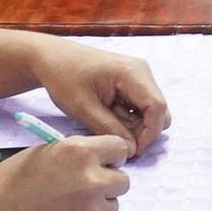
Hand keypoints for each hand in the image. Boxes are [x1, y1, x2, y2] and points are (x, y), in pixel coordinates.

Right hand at [0, 135, 131, 210]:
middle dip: (108, 183)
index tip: (104, 162)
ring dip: (97, 206)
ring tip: (66, 207)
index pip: (120, 148)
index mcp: (80, 152)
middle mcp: (91, 180)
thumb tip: (96, 158)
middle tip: (85, 188)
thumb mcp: (42, 153)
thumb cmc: (5, 184)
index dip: (112, 156)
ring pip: (112, 207)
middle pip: (123, 181)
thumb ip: (74, 153)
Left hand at [31, 34, 172, 154]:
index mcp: (132, 72)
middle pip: (159, 110)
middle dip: (143, 131)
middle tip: (116, 140)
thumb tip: (132, 149)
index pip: (157, 107)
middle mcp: (142, 71)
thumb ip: (109, 129)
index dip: (149, 133)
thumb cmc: (63, 78)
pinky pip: (141, 107)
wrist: (52, 58)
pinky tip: (108, 116)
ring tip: (106, 124)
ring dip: (134, 125)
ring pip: (151, 111)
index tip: (131, 151)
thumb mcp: (82, 108)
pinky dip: (129, 118)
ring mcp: (139, 75)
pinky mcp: (132, 82)